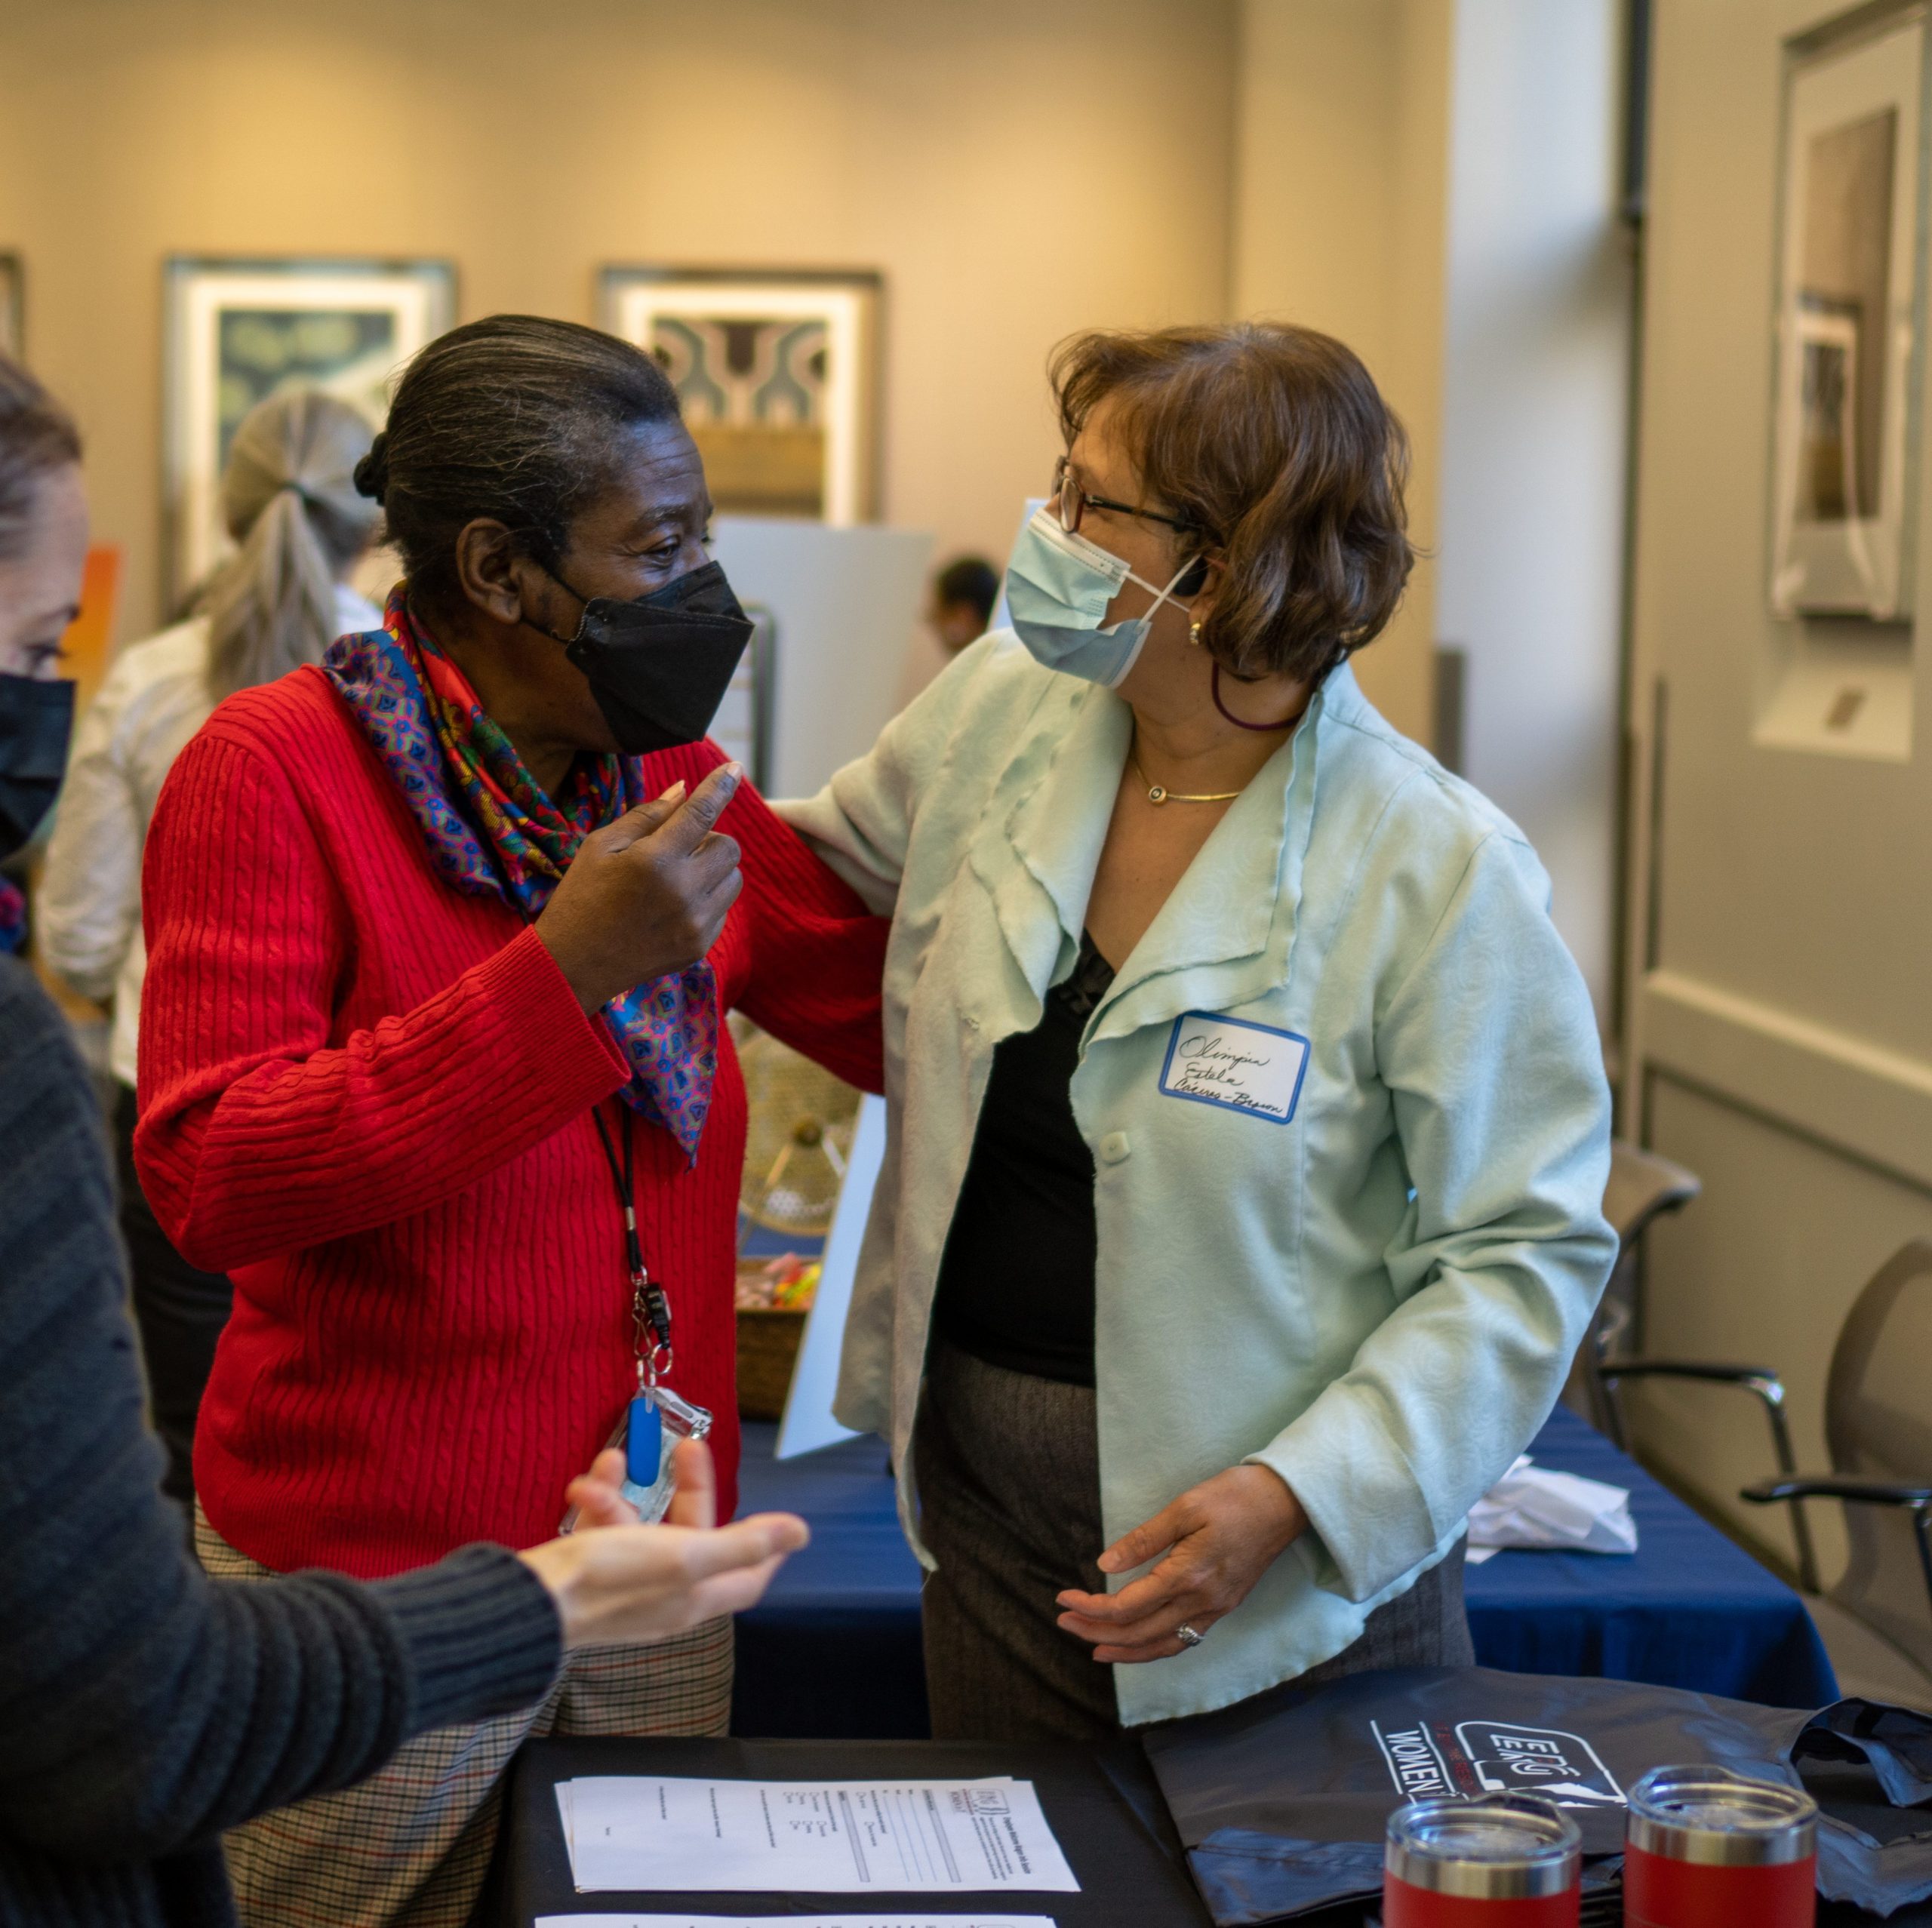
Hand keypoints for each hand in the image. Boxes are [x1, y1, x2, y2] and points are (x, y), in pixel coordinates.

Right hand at [519, 1438, 807, 1647]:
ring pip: (643, 1524)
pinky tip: (589, 1481)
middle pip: (695, 1536)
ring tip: (611, 1464)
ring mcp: (625, 1582)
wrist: (528, 1603)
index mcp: (693, 1597)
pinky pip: (605, 1526)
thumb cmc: (608, 1581)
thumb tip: (800, 1533)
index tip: (771, 1518)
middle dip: (690, 1489)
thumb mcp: (686, 1554)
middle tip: (687, 1446)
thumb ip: (743, 1543)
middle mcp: (664, 1593)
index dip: (764, 1550)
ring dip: (628, 1489)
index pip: (745, 1578)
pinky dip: (601, 1497)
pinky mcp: (591, 1569)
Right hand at [535, 762, 745, 1013]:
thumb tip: (683, 789)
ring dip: (712, 869)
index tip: (735, 769)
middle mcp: (683, 892)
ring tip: (675, 879)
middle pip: (729, 847)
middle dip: (709, 839)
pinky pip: (723, 908)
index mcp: (654, 860)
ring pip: (733, 878)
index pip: (702, 812)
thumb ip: (646, 816)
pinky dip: (707, 899)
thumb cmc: (580, 898)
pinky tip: (672, 907)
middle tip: (676, 848)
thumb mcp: (600, 847)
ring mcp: (696, 923)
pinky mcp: (700, 945)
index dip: (721, 786)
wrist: (573, 966)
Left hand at [1055, 1463, 1307, 1663]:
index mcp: (1187, 1576)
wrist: (1284, 1504)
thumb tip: (1105, 1565)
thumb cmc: (1235, 1497)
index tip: (1063, 1598)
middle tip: (1064, 1622)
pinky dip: (1155, 1648)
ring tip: (1093, 1646)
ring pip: (1162, 1645)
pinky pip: (1183, 1640)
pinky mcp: (1223, 1607)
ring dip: (1124, 1649)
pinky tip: (1139, 1643)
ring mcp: (1215, 1609)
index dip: (1090, 1607)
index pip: (1127, 1606)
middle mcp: (1202, 1602)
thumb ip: (1144, 1539)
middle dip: (1096, 1631)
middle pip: (1139, 1632)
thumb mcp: (1185, 1507)